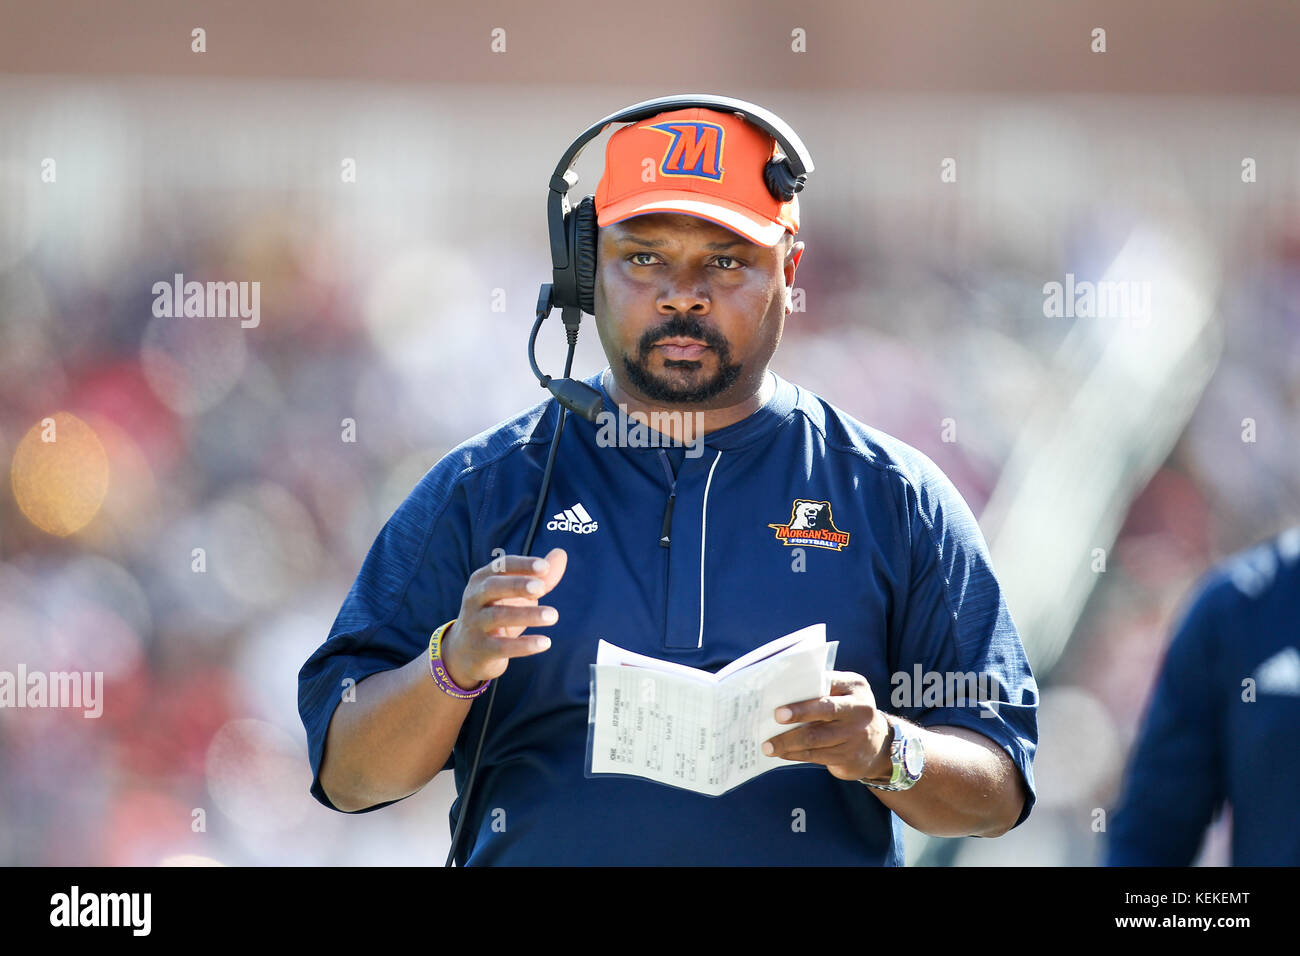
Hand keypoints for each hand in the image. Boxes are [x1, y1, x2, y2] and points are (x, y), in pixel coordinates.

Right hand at [439, 548, 567, 687]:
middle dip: (517, 585)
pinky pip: (501, 647)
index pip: (501, 566)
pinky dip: (523, 645)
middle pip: (493, 587)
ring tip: (553, 615)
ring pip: (497, 616)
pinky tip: (545, 642)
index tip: (544, 567)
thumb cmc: (497, 613)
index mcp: (482, 579)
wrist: (465, 652)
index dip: (522, 565)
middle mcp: (474, 598)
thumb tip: (561, 553)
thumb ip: (540, 577)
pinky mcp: (481, 649)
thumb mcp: (516, 595)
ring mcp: (475, 624)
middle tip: (541, 588)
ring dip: (526, 615)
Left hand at [762, 672, 892, 781]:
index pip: (829, 682)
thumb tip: (781, 694)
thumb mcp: (845, 695)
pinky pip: (816, 755)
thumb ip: (822, 690)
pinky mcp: (849, 757)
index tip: (786, 696)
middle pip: (824, 710)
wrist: (880, 746)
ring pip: (815, 738)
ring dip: (788, 741)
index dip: (808, 688)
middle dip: (798, 713)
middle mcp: (859, 709)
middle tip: (776, 716)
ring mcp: (856, 735)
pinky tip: (781, 753)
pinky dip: (795, 754)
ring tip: (768, 745)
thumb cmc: (848, 712)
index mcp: (855, 687)